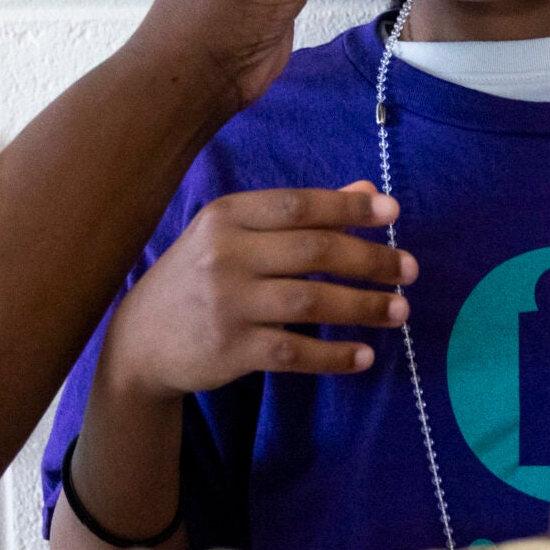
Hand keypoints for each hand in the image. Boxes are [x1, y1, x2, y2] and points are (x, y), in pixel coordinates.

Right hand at [101, 184, 414, 397]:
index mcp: (226, 216)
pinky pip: (295, 353)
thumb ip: (301, 215)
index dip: (350, 209)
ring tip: (400, 311)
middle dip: (371, 261)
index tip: (394, 214)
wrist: (139, 342)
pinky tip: (364, 356)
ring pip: (311, 303)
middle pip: (314, 253)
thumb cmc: (200, 278)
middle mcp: (225, 255)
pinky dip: (334, 356)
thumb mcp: (237, 235)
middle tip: (410, 270)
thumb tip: (369, 193)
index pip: (299, 205)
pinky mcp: (231, 350)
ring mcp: (227, 304)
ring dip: (364, 307)